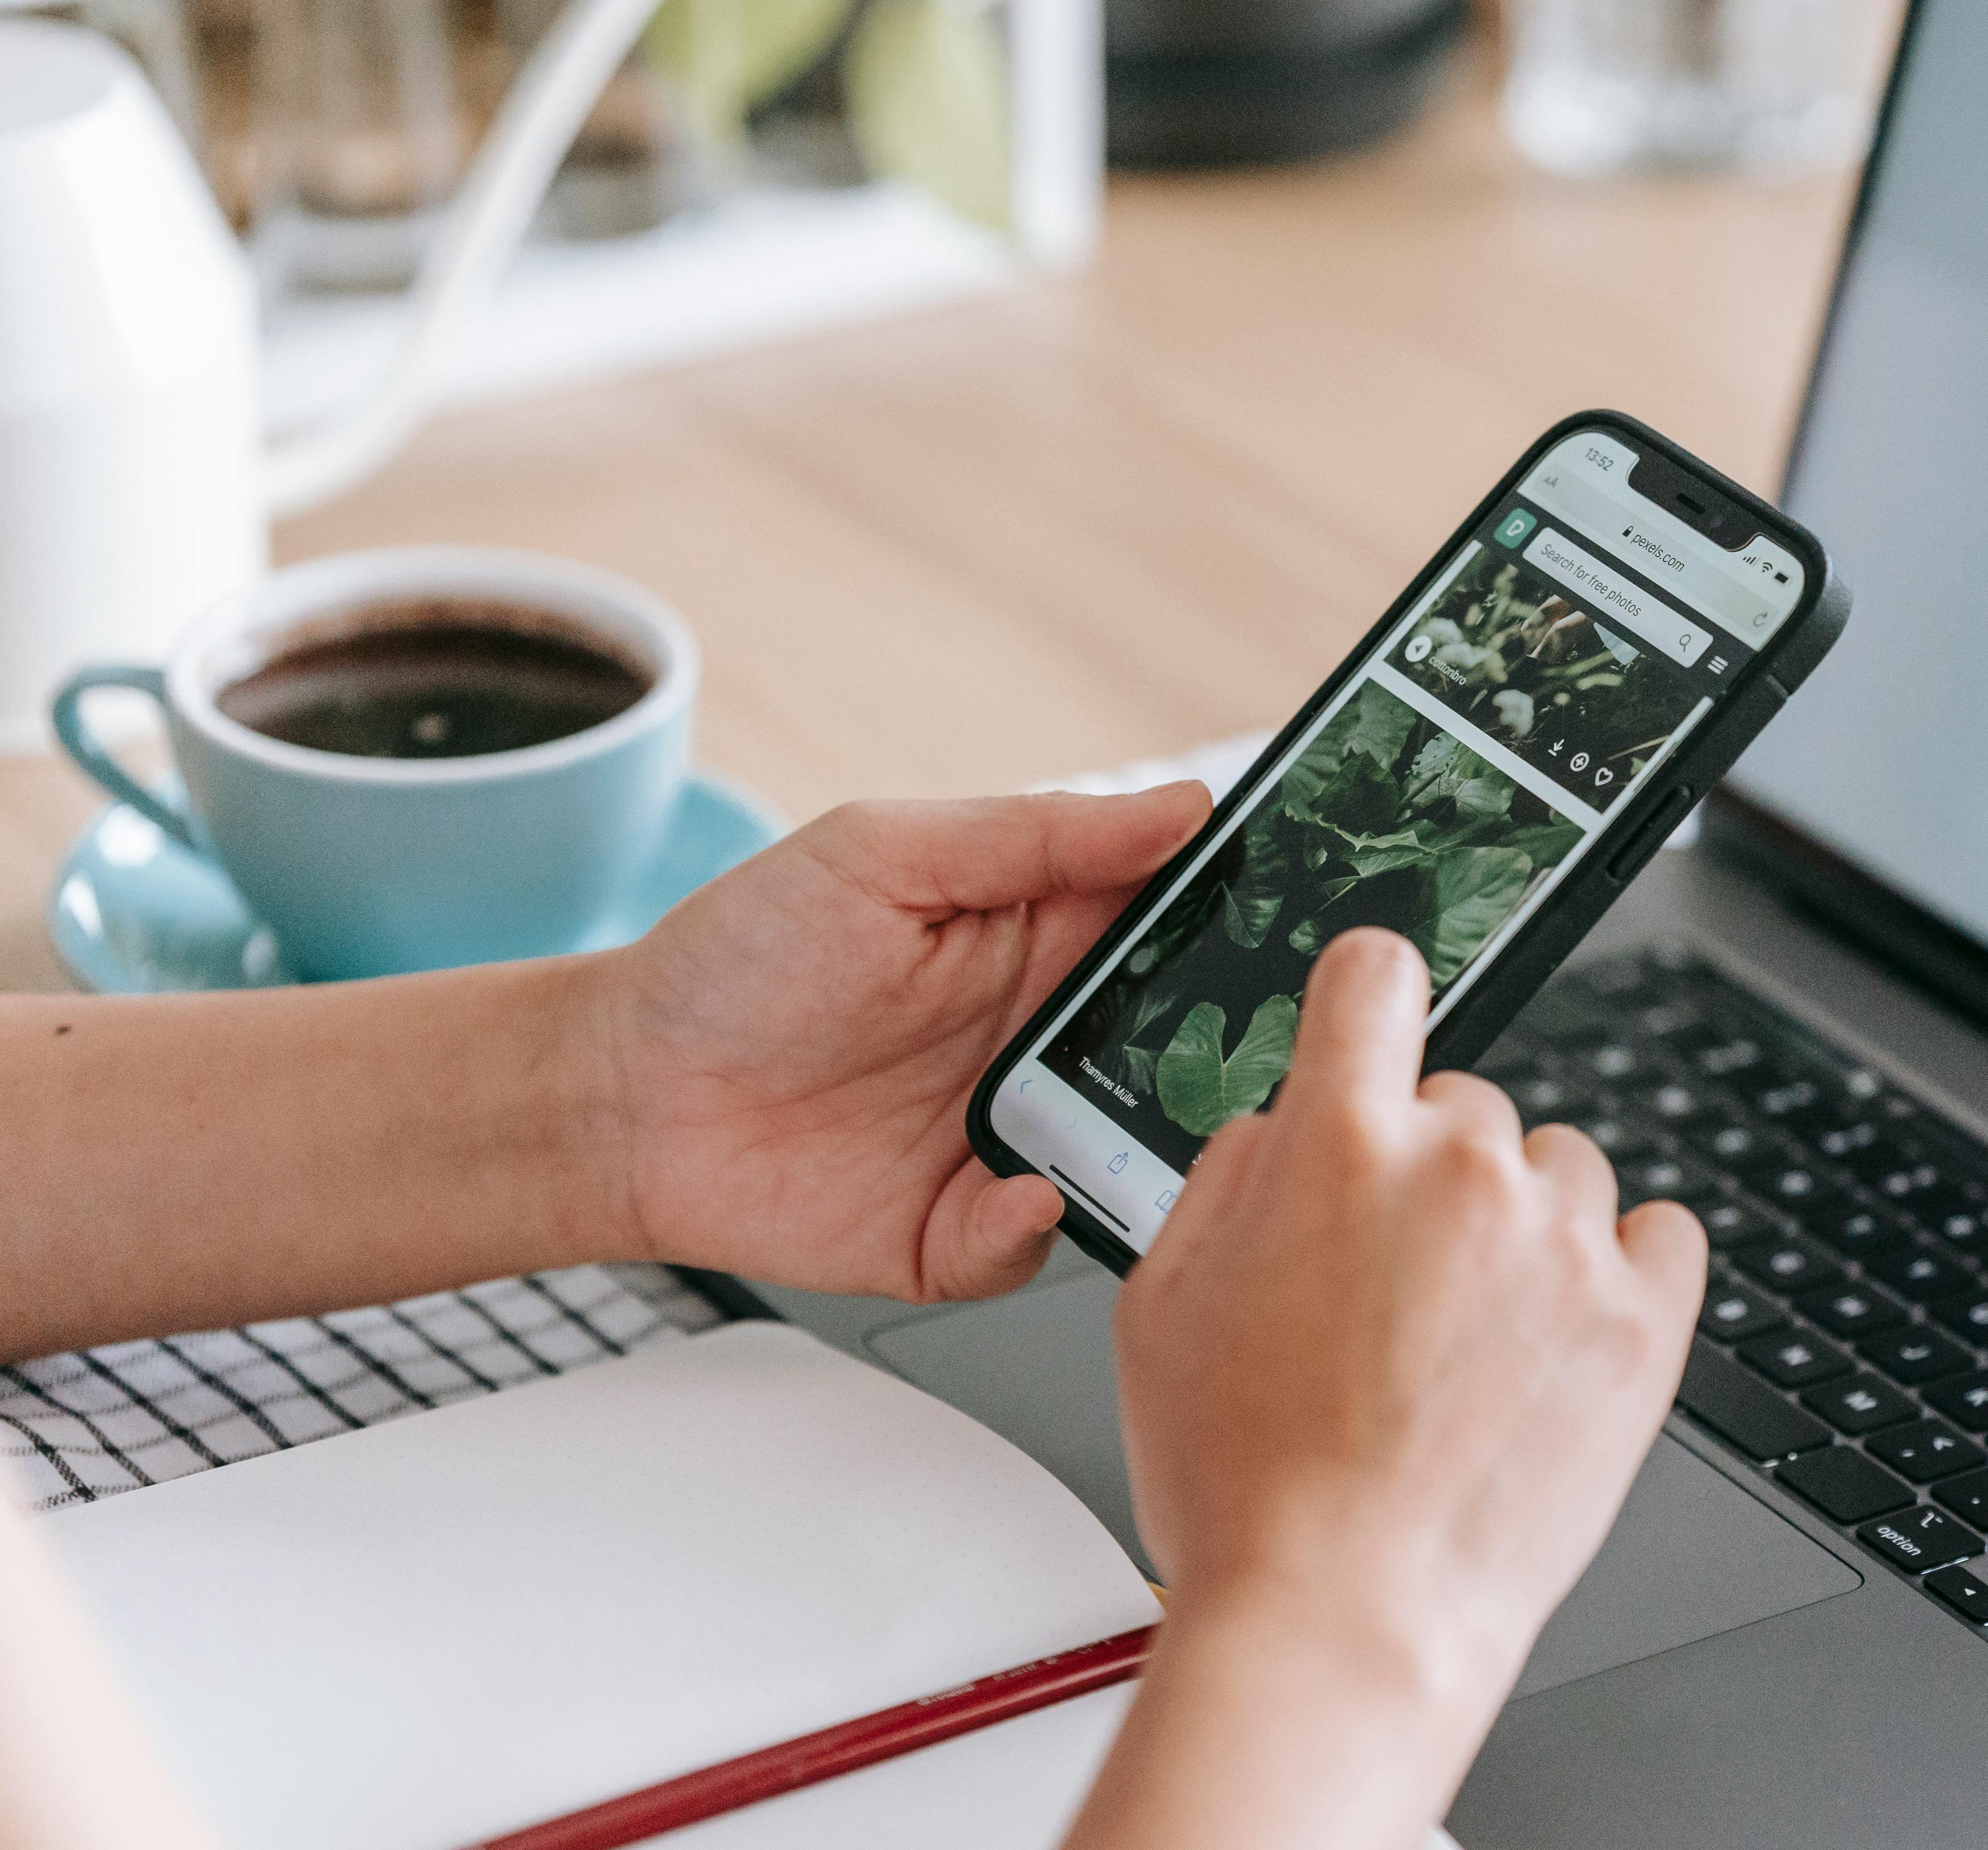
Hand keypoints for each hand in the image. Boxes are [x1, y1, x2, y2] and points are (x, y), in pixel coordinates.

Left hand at [587, 785, 1209, 1302]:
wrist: (621, 1095)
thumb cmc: (739, 956)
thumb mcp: (884, 854)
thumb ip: (1038, 835)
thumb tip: (1185, 805)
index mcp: (1042, 936)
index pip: (1175, 923)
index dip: (1242, 920)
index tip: (1304, 918)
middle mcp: (1043, 1040)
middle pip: (1177, 1050)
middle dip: (1222, 1054)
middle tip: (1253, 1049)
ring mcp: (1009, 1139)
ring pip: (1130, 1157)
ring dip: (1148, 1152)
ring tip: (1138, 1136)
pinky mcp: (958, 1231)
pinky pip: (1034, 1244)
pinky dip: (1034, 1229)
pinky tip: (1013, 1195)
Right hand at [1064, 929, 1705, 1849]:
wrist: (1342, 1621)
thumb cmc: (1245, 1486)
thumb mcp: (1160, 1303)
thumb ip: (1229, 1174)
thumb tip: (1285, 1120)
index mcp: (1337, 1141)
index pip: (1377, 976)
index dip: (1371, 1001)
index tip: (1379, 1030)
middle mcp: (1462, 1166)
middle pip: (1466, 1101)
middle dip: (1431, 1173)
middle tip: (1393, 1290)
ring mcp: (1564, 1240)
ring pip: (1560, 1170)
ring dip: (1523, 1229)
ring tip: (1468, 1345)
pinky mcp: (1645, 1318)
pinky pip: (1661, 1232)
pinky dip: (1621, 1273)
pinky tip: (1559, 1339)